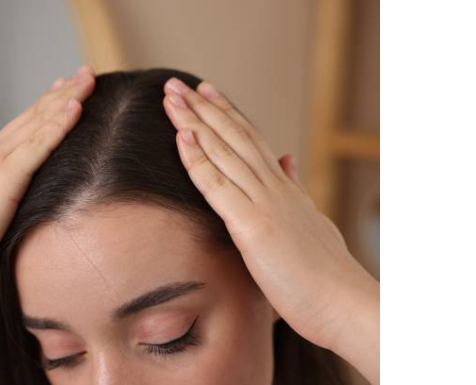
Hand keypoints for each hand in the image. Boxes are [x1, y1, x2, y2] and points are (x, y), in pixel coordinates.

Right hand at [0, 65, 95, 299]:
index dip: (44, 109)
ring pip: (37, 123)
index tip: (65, 92)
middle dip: (61, 93)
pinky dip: (58, 125)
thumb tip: (9, 216)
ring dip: (66, 98)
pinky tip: (77, 107)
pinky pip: (37, 146)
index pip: (19, 130)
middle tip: (86, 71)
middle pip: (31, 118)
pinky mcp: (1, 180)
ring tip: (89, 77)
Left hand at [162, 78, 378, 380]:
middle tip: (177, 83)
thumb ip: (296, 190)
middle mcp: (275, 188)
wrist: (346, 305)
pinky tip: (181, 136)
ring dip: (194, 121)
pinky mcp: (253, 226)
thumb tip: (288, 161)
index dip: (226, 115)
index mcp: (285, 190)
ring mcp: (264, 204)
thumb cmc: (325, 277)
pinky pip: (217, 185)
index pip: (251, 141)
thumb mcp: (311, 222)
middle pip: (234, 137)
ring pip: (224, 152)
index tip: (205, 92)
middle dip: (203, 108)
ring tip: (171, 95)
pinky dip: (197, 159)